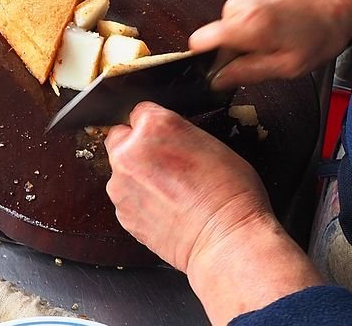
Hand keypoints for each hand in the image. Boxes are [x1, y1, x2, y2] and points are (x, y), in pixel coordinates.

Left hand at [106, 102, 322, 323]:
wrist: (227, 240)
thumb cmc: (231, 194)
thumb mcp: (212, 142)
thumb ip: (177, 134)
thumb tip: (166, 138)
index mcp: (154, 125)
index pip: (139, 111)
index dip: (153, 125)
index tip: (163, 137)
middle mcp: (130, 150)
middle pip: (120, 137)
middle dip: (136, 146)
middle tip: (162, 162)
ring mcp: (121, 183)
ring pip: (120, 169)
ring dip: (136, 175)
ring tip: (169, 190)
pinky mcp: (121, 211)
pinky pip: (125, 197)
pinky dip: (139, 200)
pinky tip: (164, 208)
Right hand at [190, 0, 351, 89]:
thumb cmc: (320, 32)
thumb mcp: (286, 66)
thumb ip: (246, 73)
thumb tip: (216, 81)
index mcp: (243, 25)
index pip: (198, 44)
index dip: (206, 62)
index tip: (223, 73)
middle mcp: (235, 8)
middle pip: (213, 42)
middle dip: (231, 56)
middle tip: (262, 61)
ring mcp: (240, 0)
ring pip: (225, 35)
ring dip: (243, 46)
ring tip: (273, 47)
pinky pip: (235, 26)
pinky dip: (249, 35)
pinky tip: (274, 36)